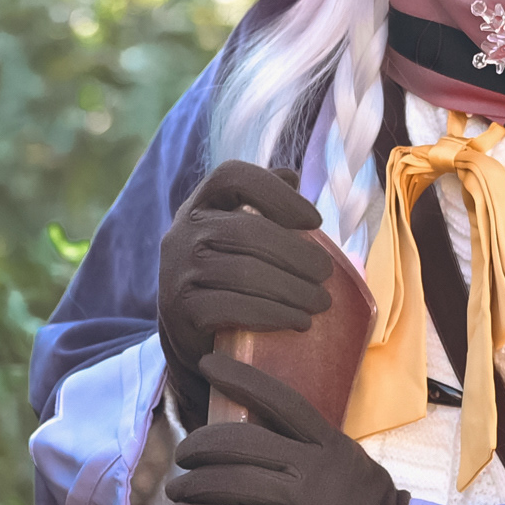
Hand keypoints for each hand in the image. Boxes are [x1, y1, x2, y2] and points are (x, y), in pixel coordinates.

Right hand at [159, 161, 332, 420]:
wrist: (187, 328)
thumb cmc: (224, 273)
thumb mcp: (233, 232)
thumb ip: (260, 203)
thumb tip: (292, 177)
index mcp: (199, 204)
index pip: (232, 176)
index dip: (277, 193)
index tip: (315, 222)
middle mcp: (183, 232)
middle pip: (248, 230)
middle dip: (297, 253)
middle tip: (326, 274)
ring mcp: (178, 272)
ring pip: (245, 273)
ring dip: (294, 290)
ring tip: (321, 302)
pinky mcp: (182, 310)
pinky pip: (235, 308)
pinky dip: (275, 315)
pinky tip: (300, 321)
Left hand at [163, 358, 405, 504]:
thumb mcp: (348, 461)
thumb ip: (312, 445)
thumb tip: (265, 431)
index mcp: (329, 442)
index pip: (280, 399)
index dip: (242, 379)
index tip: (209, 365)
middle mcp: (315, 466)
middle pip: (241, 443)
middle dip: (200, 446)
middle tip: (182, 455)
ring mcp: (306, 502)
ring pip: (232, 483)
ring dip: (192, 486)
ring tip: (176, 491)